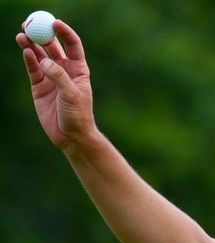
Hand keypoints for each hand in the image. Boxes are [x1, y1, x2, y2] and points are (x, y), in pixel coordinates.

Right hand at [16, 20, 97, 151]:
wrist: (70, 135)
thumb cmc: (78, 115)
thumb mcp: (72, 95)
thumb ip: (59, 77)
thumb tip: (44, 61)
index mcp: (79, 70)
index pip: (72, 45)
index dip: (64, 32)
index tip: (55, 22)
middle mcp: (64, 70)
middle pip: (53, 47)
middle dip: (43, 34)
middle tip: (32, 24)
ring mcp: (50, 77)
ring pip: (39, 55)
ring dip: (31, 44)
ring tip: (22, 35)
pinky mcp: (38, 86)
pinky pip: (32, 68)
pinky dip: (28, 59)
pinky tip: (25, 51)